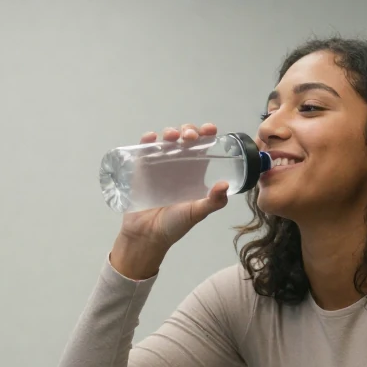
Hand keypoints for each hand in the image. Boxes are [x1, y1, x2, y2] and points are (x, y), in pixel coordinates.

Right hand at [111, 123, 228, 278]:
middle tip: (190, 137)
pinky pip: (143, 149)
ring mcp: (159, 165)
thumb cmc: (174, 226)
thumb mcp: (196, 213)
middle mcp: (178, 166)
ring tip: (172, 137)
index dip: (207, 135)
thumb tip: (225, 185)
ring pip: (166, 140)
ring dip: (170, 132)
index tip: (210, 130)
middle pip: (185, 138)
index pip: (203, 147)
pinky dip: (146, 140)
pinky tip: (151, 138)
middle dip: (189, 130)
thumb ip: (212, 202)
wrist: (146, 236)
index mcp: (195, 173)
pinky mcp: (141, 169)